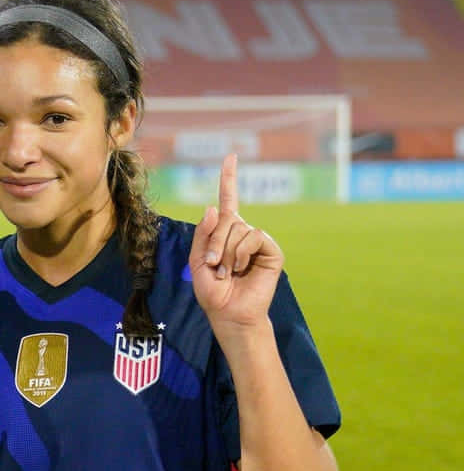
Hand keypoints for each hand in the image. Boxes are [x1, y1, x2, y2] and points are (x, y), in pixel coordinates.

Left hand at [189, 154, 283, 330]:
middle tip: (214, 265)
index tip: (231, 157)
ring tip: (229, 272)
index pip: (229, 201)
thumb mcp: (198, 261)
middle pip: (227, 218)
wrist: (230, 313)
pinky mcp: (272, 250)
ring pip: (239, 228)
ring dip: (227, 252)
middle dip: (214, 242)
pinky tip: (243, 268)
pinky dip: (242, 253)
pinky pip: (254, 236)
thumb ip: (203, 234)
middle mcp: (243, 233)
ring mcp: (258, 241)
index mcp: (225, 234)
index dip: (229, 179)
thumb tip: (214, 206)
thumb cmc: (213, 291)